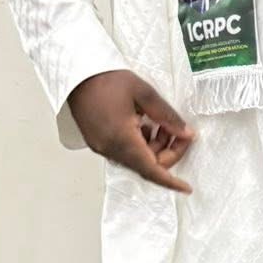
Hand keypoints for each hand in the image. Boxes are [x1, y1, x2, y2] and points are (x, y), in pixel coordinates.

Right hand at [68, 70, 196, 194]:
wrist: (76, 74)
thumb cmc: (107, 79)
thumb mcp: (144, 93)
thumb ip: (167, 116)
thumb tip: (186, 134)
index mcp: (122, 139)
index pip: (151, 170)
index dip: (170, 181)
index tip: (186, 187)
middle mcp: (110, 149)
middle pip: (146, 165)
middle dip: (167, 152)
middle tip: (179, 131)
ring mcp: (101, 147)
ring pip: (136, 159)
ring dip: (154, 147)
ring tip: (160, 123)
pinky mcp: (98, 142)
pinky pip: (124, 152)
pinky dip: (140, 144)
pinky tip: (144, 124)